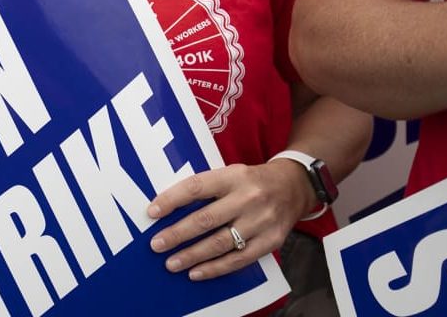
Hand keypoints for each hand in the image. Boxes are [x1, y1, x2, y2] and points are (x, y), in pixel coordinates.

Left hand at [146, 161, 313, 279]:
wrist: (295, 186)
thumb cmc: (251, 181)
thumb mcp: (229, 173)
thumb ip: (205, 187)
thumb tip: (168, 206)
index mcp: (233, 176)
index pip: (196, 187)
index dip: (172, 200)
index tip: (152, 212)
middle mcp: (248, 198)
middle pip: (206, 219)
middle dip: (178, 234)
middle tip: (157, 244)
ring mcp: (261, 220)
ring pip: (221, 242)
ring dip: (193, 255)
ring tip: (172, 263)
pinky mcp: (271, 240)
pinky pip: (239, 259)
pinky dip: (215, 268)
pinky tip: (196, 272)